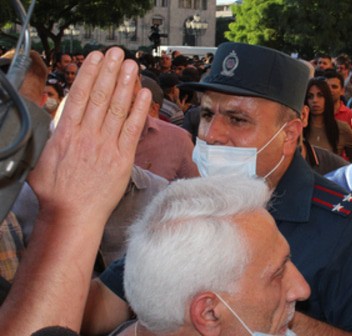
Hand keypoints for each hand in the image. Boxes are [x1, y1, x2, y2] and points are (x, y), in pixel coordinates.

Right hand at [28, 47, 150, 221]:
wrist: (73, 216)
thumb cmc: (56, 192)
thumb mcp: (42, 159)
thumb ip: (53, 137)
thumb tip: (57, 120)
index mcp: (67, 134)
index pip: (80, 96)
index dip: (90, 74)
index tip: (96, 58)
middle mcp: (88, 136)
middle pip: (101, 96)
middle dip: (110, 72)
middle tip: (118, 53)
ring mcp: (107, 146)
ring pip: (118, 109)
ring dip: (126, 85)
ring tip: (132, 66)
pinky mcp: (123, 159)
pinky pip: (133, 129)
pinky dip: (139, 110)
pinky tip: (144, 94)